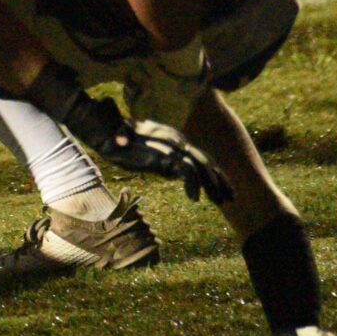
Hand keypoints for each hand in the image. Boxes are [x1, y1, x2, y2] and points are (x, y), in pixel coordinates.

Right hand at [77, 104, 232, 202]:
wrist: (105, 134)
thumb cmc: (121, 144)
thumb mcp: (147, 155)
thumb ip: (162, 162)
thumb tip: (173, 174)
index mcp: (174, 139)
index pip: (200, 156)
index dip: (214, 172)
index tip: (223, 187)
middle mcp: (177, 141)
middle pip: (205, 161)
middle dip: (221, 180)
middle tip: (231, 198)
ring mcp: (171, 147)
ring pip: (201, 167)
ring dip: (213, 185)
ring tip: (220, 201)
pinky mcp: (164, 156)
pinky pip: (186, 172)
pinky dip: (193, 185)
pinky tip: (194, 199)